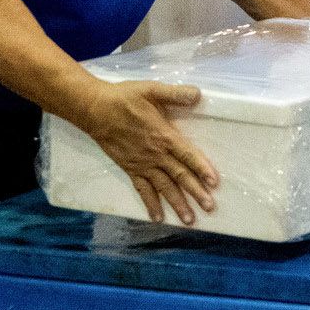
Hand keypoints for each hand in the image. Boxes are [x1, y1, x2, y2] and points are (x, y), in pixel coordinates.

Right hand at [76, 80, 217, 224]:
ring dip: (177, 204)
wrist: (95, 109)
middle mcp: (155, 154)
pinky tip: (158, 218)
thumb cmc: (125, 98)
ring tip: (190, 219)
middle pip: (179, 176)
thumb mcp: (152, 90)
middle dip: (196, 192)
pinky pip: (142, 190)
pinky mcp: (130, 169)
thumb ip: (176, 94)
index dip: (202, 168)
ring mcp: (142, 164)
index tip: (214, 183)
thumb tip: (198, 94)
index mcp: (164, 136)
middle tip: (210, 207)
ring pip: (163, 188)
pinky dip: (150, 204)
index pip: (188, 155)